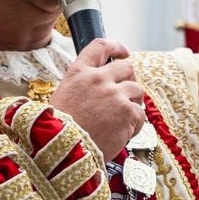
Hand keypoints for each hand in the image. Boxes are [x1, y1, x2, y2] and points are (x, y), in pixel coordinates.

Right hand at [48, 39, 145, 157]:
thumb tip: (102, 86)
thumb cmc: (58, 130)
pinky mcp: (127, 112)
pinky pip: (140, 114)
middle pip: (126, 67)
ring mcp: (115, 94)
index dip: (116, 47)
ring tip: (121, 119)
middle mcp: (98, 79)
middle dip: (129, 79)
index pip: (100, 47)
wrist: (61, 152)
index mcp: (79, 73)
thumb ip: (83, 86)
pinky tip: (123, 133)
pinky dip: (135, 124)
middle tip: (127, 93)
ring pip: (137, 90)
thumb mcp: (63, 97)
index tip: (123, 53)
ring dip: (133, 103)